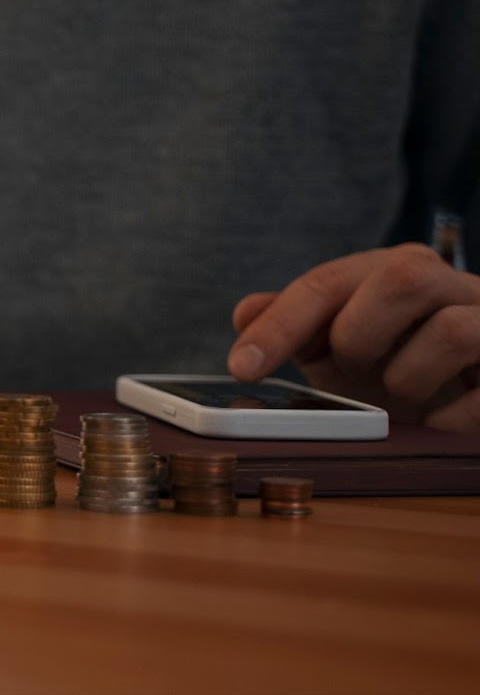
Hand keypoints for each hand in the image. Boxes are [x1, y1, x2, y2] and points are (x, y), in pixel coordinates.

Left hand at [227, 243, 479, 431]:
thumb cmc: (407, 361)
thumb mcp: (346, 344)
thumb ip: (299, 326)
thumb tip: (244, 313)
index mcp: (396, 271)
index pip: (328, 282)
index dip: (281, 324)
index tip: (242, 366)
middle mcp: (450, 284)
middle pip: (402, 277)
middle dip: (359, 332)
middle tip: (351, 367)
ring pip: (452, 329)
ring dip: (409, 376)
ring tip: (403, 392)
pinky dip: (451, 417)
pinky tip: (436, 423)